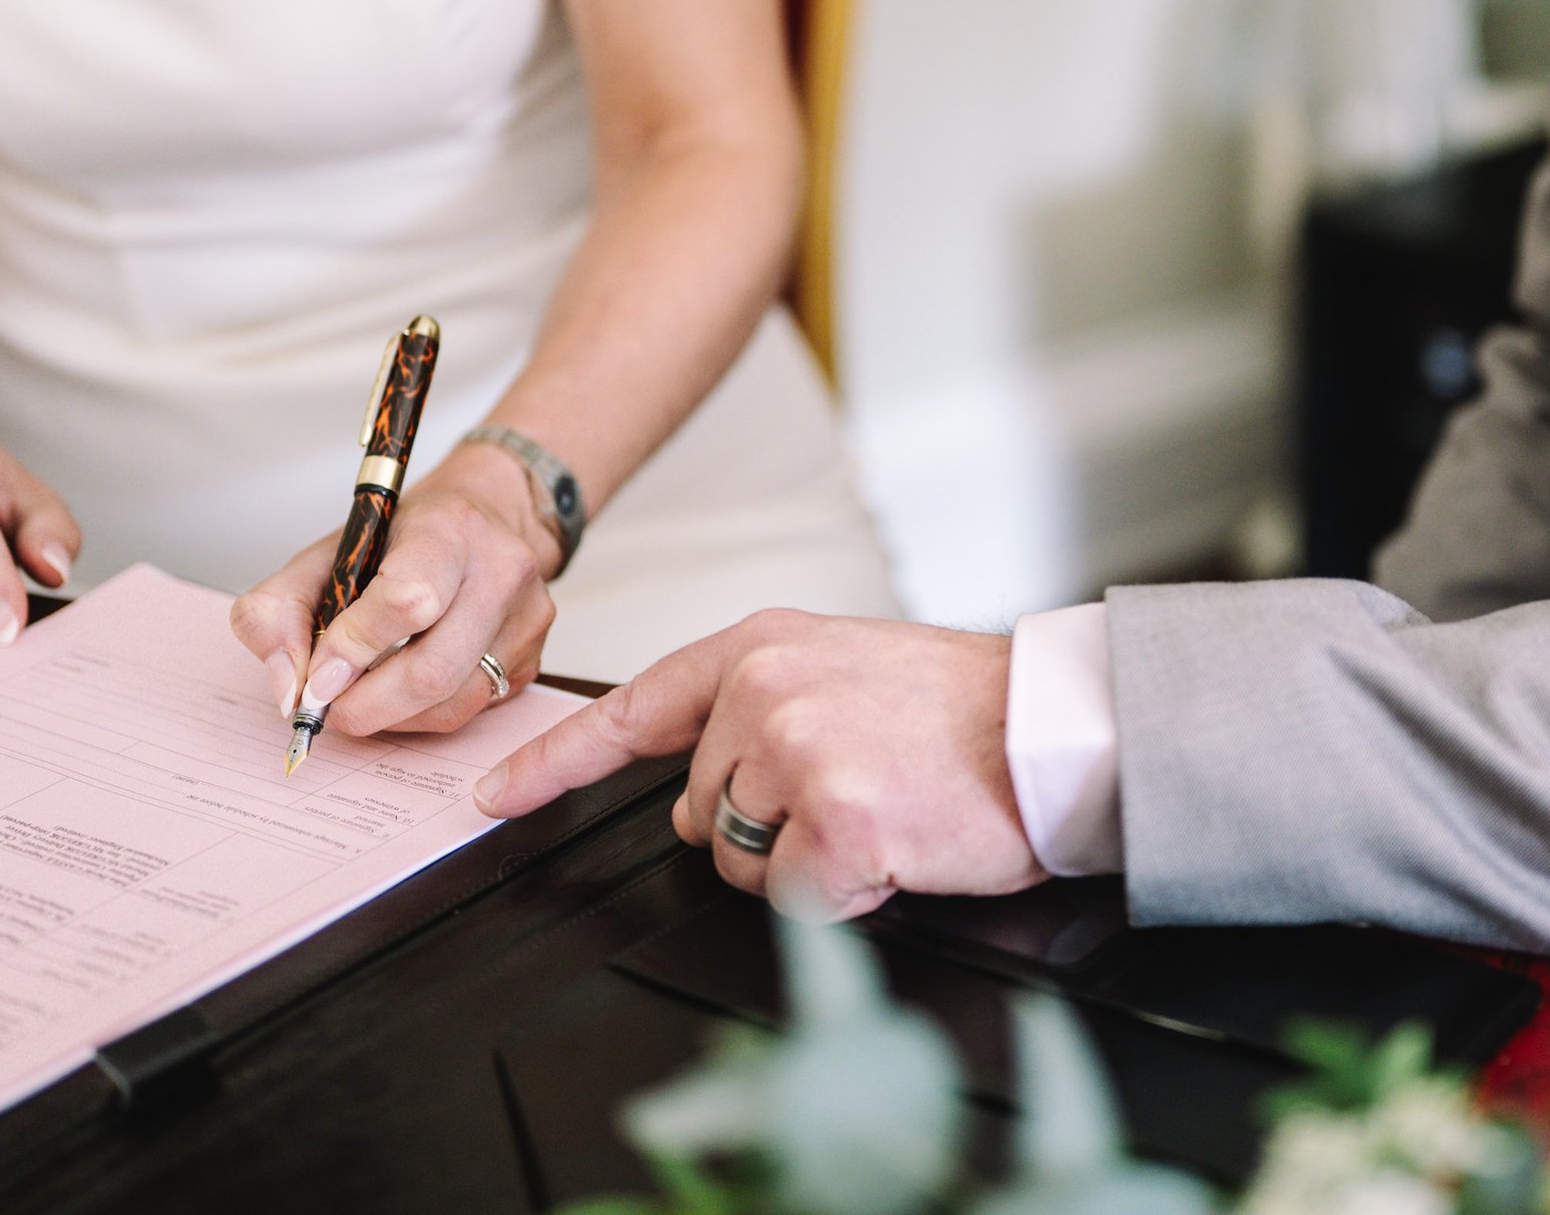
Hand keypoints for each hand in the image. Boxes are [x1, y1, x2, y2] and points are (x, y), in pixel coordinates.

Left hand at [231, 446, 558, 736]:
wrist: (484, 519)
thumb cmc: (402, 539)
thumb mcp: (326, 553)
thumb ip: (279, 611)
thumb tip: (289, 688)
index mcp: (448, 529)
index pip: (407, 601)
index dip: (354, 649)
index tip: (318, 678)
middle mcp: (501, 571)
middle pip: (432, 670)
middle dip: (366, 704)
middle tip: (329, 707)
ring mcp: (526, 619)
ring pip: (452, 703)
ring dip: (391, 717)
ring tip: (360, 697)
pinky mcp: (533, 660)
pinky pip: (470, 711)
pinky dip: (421, 716)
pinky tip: (400, 693)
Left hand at [473, 611, 1046, 921]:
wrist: (1053, 729)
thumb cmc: (960, 710)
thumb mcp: (842, 668)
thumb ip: (758, 707)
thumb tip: (700, 782)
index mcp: (761, 648)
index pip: (633, 709)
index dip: (555, 761)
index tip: (497, 794)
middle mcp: (763, 693)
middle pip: (698, 814)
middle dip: (764, 828)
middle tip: (855, 790)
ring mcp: (794, 754)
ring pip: (741, 864)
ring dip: (806, 863)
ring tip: (881, 809)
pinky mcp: (833, 821)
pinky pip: (797, 901)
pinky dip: (847, 893)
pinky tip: (895, 844)